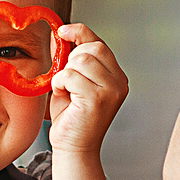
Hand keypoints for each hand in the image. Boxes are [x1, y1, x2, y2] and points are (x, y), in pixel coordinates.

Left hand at [46, 23, 126, 156]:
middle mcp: (119, 82)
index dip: (80, 32)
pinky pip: (71, 76)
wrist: (73, 147)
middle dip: (72, 59)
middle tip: (66, 78)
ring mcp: (111, 91)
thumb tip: (60, 35)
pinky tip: (63, 95)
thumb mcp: (71, 82)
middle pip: (93, 48)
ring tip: (64, 89)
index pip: (99, 43)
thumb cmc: (72, 118)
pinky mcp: (98, 99)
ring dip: (64, 73)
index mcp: (116, 76)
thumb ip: (69, 59)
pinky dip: (60, 83)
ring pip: (81, 60)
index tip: (63, 31)